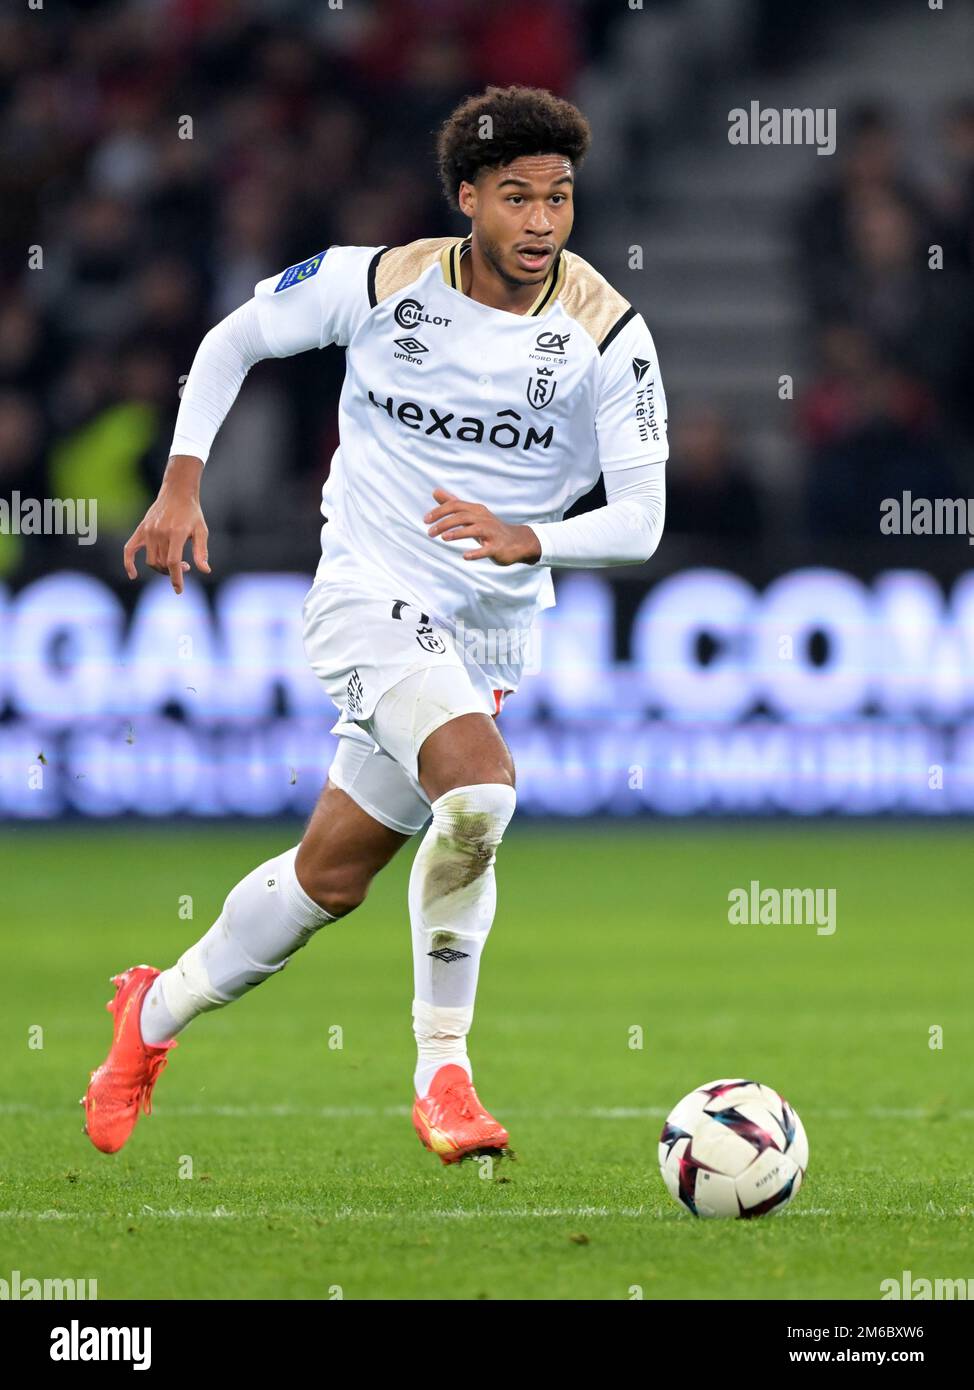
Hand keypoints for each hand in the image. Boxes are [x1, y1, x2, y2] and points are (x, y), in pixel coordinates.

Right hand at [123, 455, 210, 593]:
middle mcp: (160, 533)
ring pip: (151, 560)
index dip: (176, 578)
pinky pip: (129, 549)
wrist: (177, 492)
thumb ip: (201, 551)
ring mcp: (148, 531)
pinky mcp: (141, 530)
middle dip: (173, 571)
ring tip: (175, 563)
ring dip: (161, 568)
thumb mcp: (202, 531)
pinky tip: (133, 575)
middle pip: (162, 563)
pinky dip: (128, 563)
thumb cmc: (192, 513)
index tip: (179, 589)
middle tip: (185, 566)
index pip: (173, 562)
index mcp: (177, 533)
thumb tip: (205, 570)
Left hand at [424, 488, 541, 565]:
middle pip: (462, 516)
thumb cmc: (490, 528)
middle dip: (444, 523)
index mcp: (476, 510)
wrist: (517, 541)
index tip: (425, 520)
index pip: (456, 505)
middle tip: (429, 533)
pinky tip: (465, 556)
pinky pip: (487, 549)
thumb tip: (435, 491)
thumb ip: (453, 504)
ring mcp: (492, 533)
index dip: (439, 511)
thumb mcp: (472, 514)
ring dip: (458, 533)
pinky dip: (476, 553)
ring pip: (474, 530)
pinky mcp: (498, 547)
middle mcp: (484, 518)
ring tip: (444, 538)